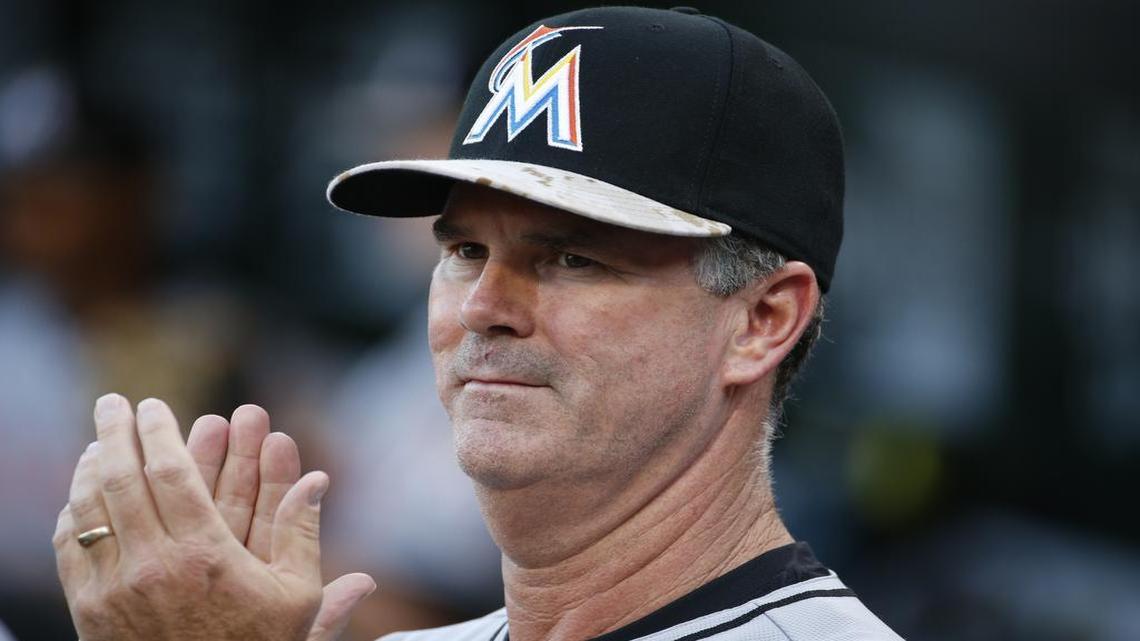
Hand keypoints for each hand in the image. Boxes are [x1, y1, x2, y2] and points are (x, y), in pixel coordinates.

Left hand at [54, 395, 374, 640]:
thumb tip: (318, 481)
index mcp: (205, 554)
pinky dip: (72, 513)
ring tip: (98, 443)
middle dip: (115, 433)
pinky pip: (70, 548)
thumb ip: (302, 534)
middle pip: (121, 479)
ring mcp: (113, 589)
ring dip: (90, 467)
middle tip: (112, 403)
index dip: (159, 432)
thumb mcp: (294, 598)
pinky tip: (81, 496)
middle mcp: (152, 566)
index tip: (153, 406)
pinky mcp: (88, 613)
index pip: (170, 473)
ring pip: (88, 509)